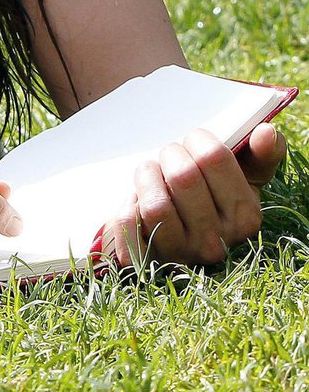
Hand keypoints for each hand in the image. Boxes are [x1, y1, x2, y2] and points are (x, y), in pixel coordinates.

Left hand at [104, 123, 285, 267]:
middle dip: (170, 155)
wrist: (181, 240)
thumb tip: (266, 131)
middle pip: (182, 177)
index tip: (194, 142)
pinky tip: (135, 201)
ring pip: (155, 204)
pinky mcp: (148, 260)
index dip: (197, 139)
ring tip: (150, 174)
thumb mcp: (244, 179)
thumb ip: (260, 154)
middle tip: (170, 157)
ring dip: (145, 177)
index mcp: (245, 217)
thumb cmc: (214, 199)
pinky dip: (126, 207)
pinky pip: (128, 225)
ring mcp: (181, 253)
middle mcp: (216, 241)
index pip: (213, 157)